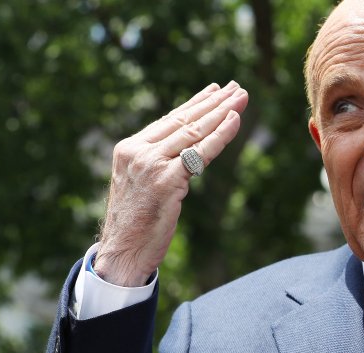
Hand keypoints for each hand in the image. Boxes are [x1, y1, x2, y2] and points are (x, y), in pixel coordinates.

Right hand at [94, 81, 248, 286]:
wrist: (121, 252)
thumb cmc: (136, 224)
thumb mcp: (143, 185)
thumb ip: (160, 164)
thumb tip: (189, 150)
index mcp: (129, 148)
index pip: (169, 120)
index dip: (196, 104)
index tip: (216, 91)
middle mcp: (137, 151)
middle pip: (184, 120)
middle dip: (214, 103)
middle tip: (238, 88)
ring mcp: (151, 164)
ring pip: (194, 131)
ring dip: (222, 112)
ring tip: (242, 97)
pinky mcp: (166, 180)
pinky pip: (200, 153)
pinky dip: (221, 135)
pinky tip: (235, 121)